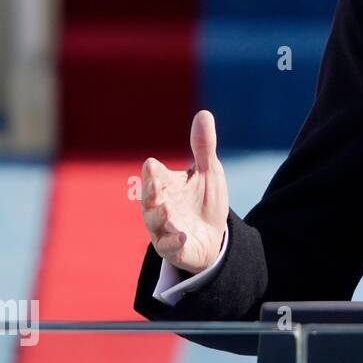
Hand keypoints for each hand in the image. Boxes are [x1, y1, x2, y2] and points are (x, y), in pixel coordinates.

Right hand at [139, 110, 228, 273]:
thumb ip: (203, 147)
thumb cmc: (204, 200)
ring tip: (168, 212)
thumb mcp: (208, 172)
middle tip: (156, 187)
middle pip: (148, 198)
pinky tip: (183, 235)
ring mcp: (163, 229)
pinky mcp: (173, 248)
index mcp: (164, 185)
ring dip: (160, 217)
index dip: (153, 172)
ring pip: (155, 223)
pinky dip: (174, 242)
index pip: (153, 175)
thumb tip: (204, 113)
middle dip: (150, 193)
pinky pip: (169, 247)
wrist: (213, 235)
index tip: (153, 166)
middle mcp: (158, 206)